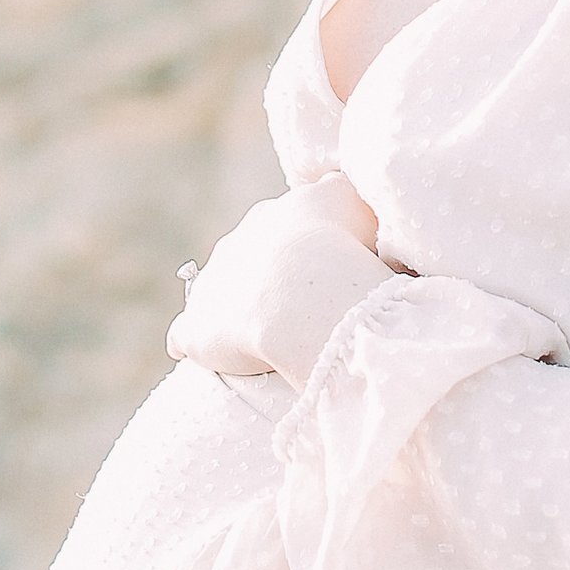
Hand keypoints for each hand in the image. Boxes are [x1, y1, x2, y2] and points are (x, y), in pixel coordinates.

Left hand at [168, 180, 385, 388]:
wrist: (305, 292)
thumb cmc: (351, 256)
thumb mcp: (369, 214)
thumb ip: (366, 213)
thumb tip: (382, 226)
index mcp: (284, 212)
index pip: (293, 222)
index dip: (310, 243)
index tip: (328, 264)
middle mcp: (242, 237)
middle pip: (253, 250)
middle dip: (272, 272)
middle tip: (301, 303)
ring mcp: (214, 281)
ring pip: (219, 287)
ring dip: (235, 305)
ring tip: (260, 334)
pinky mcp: (196, 325)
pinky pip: (187, 335)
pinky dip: (195, 342)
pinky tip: (202, 357)